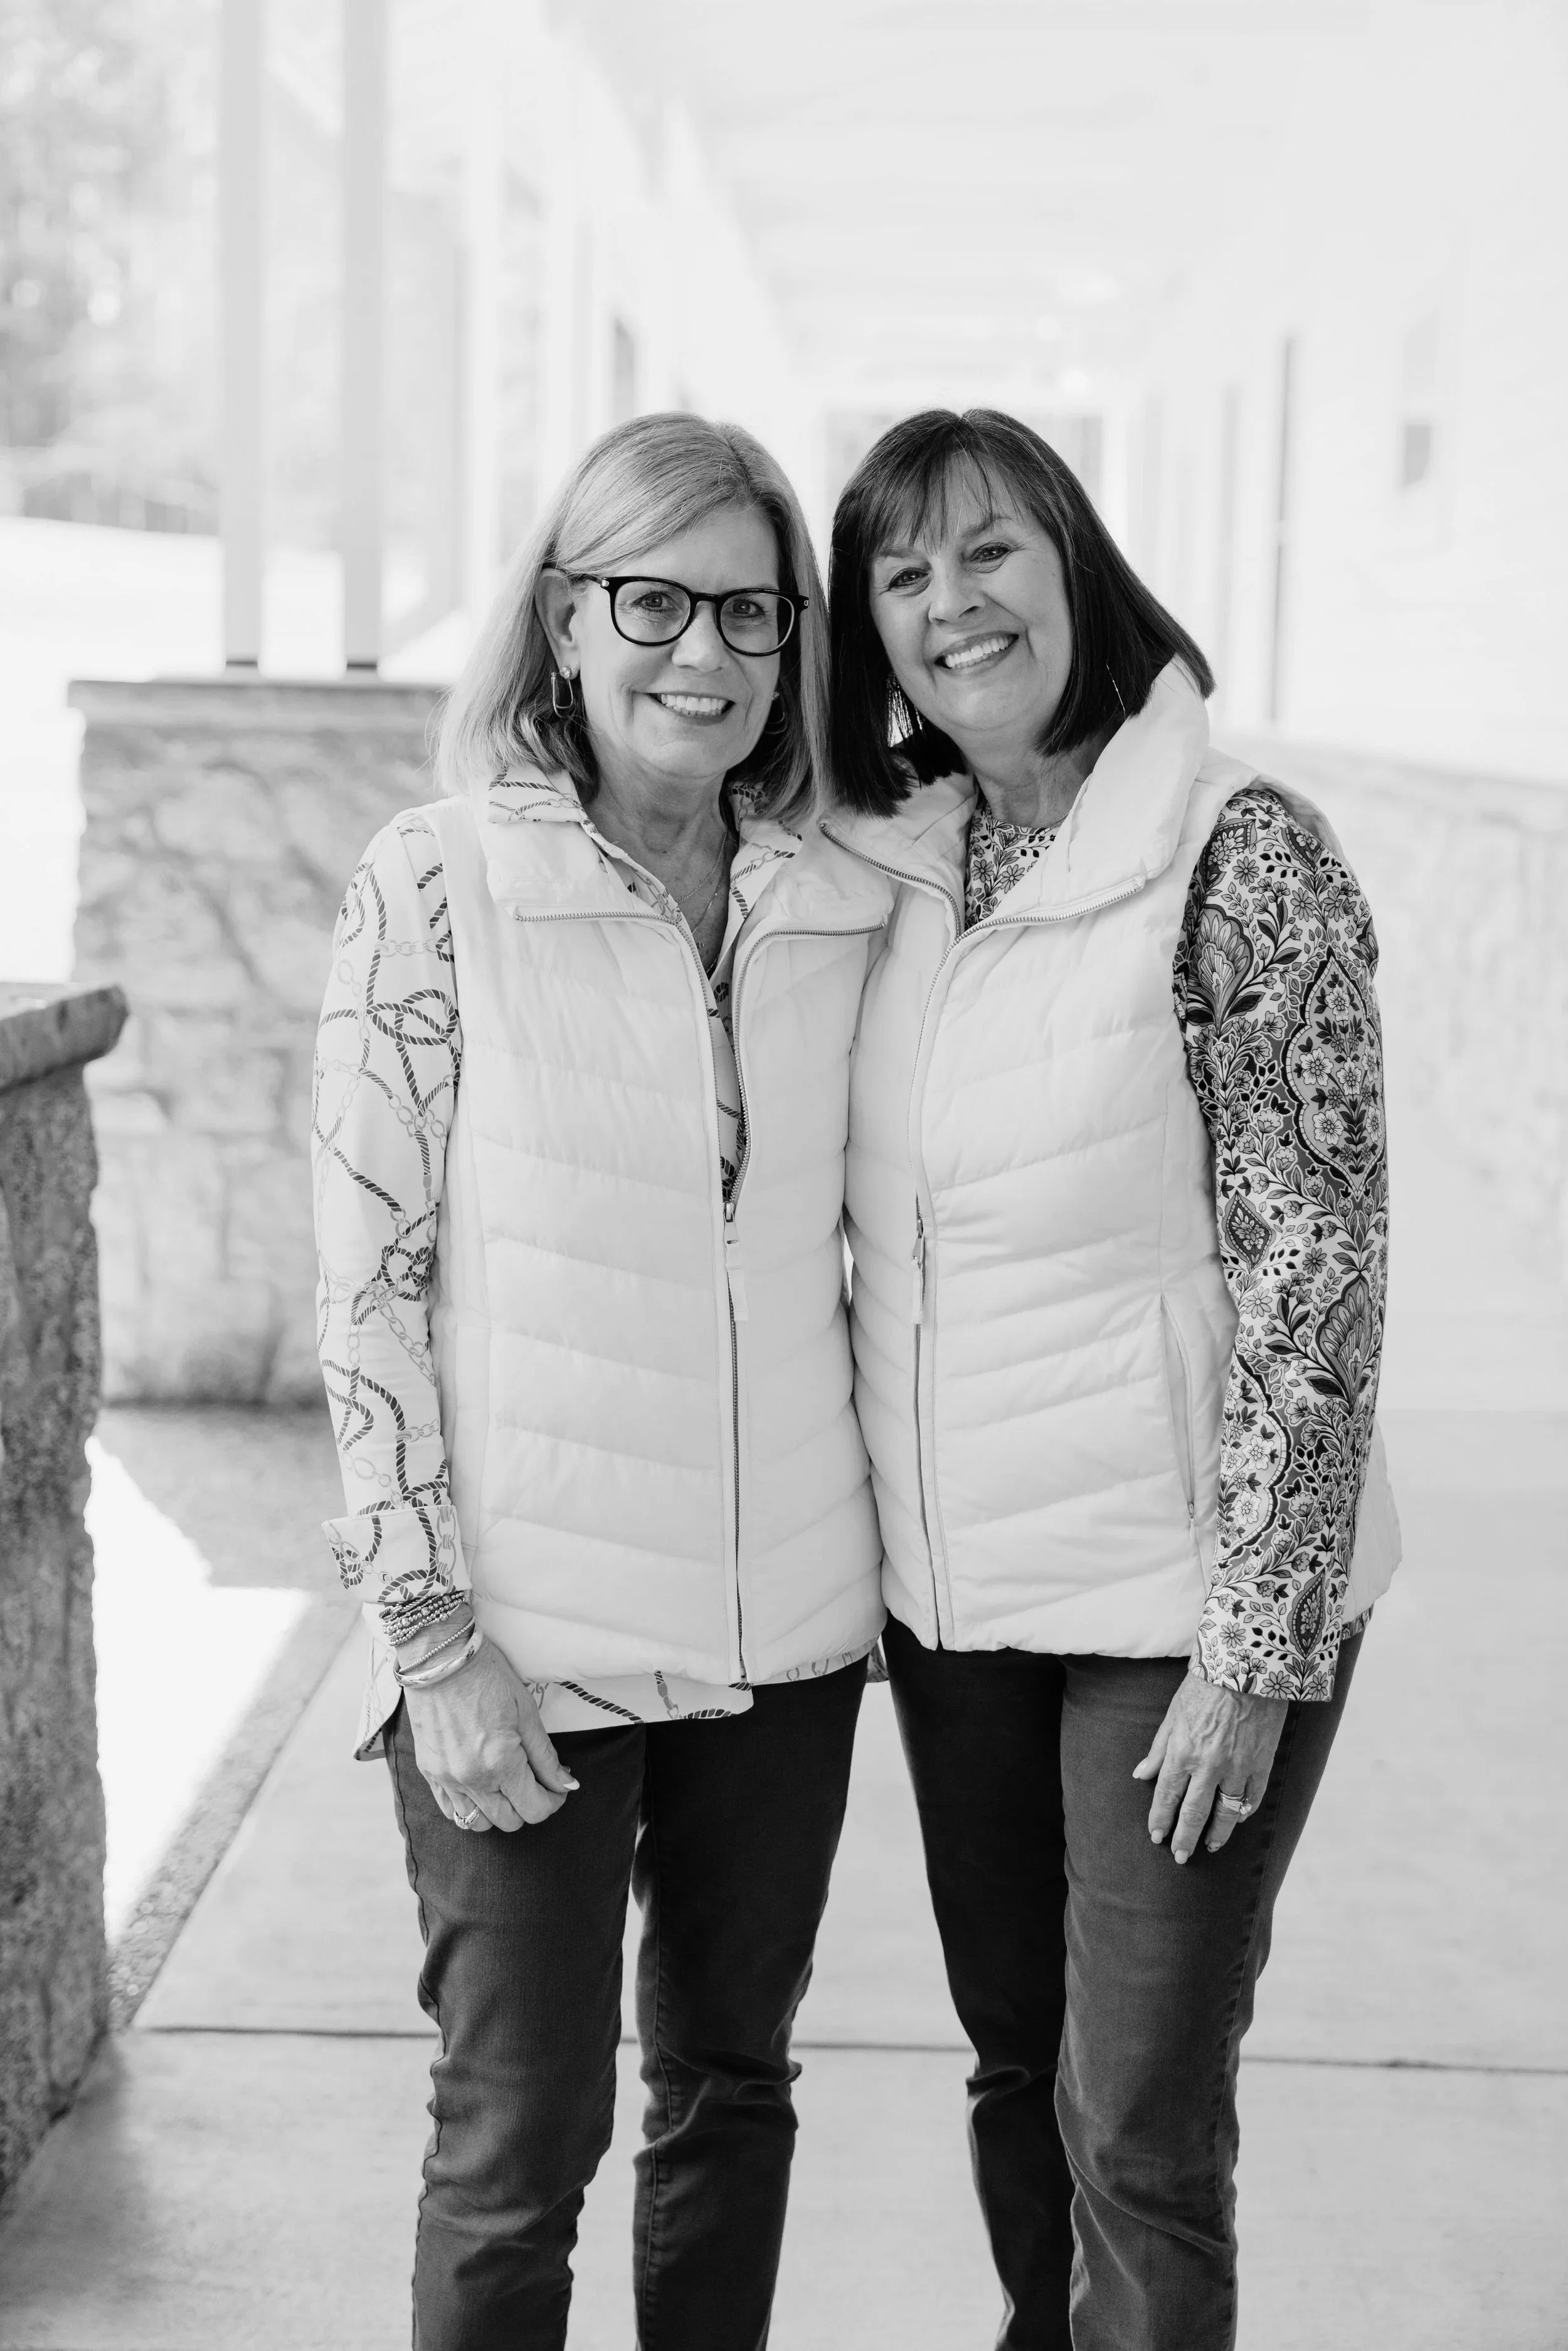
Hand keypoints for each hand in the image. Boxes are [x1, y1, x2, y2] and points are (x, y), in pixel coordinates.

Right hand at [405, 1638, 578, 1831]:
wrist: (440, 1656)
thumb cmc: (487, 1676)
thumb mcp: (526, 1713)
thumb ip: (546, 1757)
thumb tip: (565, 1785)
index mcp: (500, 1763)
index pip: (534, 1809)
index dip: (553, 1802)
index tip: (557, 1788)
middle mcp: (471, 1779)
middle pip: (509, 1822)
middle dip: (528, 1806)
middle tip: (535, 1783)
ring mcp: (445, 1778)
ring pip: (477, 1823)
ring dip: (497, 1811)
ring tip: (506, 1785)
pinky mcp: (428, 1771)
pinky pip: (450, 1810)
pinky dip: (468, 1807)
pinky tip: (480, 1785)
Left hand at [1132, 1671, 1287, 1862]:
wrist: (1247, 1668)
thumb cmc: (1205, 1687)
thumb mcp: (1173, 1715)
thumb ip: (1158, 1749)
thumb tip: (1142, 1775)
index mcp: (1182, 1752)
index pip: (1167, 1797)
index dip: (1160, 1819)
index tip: (1156, 1836)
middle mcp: (1208, 1766)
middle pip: (1193, 1813)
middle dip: (1184, 1838)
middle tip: (1179, 1856)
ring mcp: (1237, 1768)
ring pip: (1225, 1814)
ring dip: (1216, 1834)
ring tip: (1208, 1846)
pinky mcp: (1261, 1765)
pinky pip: (1251, 1799)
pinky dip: (1243, 1813)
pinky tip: (1236, 1820)